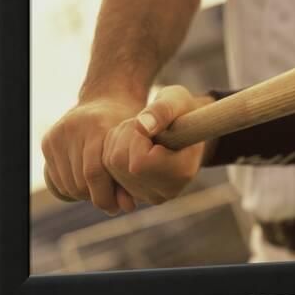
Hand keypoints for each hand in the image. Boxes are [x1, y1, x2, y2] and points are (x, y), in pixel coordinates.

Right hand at [41, 97, 142, 214]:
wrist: (108, 98)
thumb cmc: (128, 128)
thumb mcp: (136, 148)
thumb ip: (131, 176)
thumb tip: (127, 208)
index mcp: (97, 126)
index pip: (94, 173)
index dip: (106, 196)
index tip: (118, 207)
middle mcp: (73, 128)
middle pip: (79, 182)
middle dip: (96, 196)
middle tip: (111, 199)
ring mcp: (57, 134)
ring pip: (67, 184)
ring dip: (84, 194)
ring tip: (101, 189)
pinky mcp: (48, 141)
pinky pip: (57, 179)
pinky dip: (72, 187)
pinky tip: (87, 182)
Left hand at [102, 85, 205, 204]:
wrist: (187, 129)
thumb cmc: (182, 111)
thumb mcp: (177, 99)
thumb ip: (163, 109)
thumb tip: (141, 127)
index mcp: (183, 172)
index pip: (140, 162)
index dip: (138, 138)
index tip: (153, 125)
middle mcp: (166, 191)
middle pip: (120, 163)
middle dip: (126, 136)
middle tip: (145, 126)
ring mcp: (149, 196)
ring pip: (111, 166)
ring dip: (118, 141)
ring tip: (141, 133)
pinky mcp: (135, 194)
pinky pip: (107, 170)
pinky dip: (113, 150)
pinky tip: (132, 143)